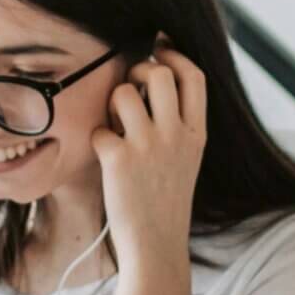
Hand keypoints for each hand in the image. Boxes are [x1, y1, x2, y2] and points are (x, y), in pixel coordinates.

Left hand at [88, 30, 205, 275]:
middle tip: (130, 84)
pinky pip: (99, 128)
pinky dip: (97, 138)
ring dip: (113, 104)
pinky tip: (104, 155)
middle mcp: (176, 135)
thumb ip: (179, 124)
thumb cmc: (165, 201)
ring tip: (115, 125)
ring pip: (124, 93)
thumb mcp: (187, 159)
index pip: (194, 76)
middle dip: (138, 69)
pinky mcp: (119, 160)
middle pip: (159, 73)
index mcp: (197, 134)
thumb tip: (155, 81)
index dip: (174, 54)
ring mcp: (148, 146)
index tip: (159, 49)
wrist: (156, 245)